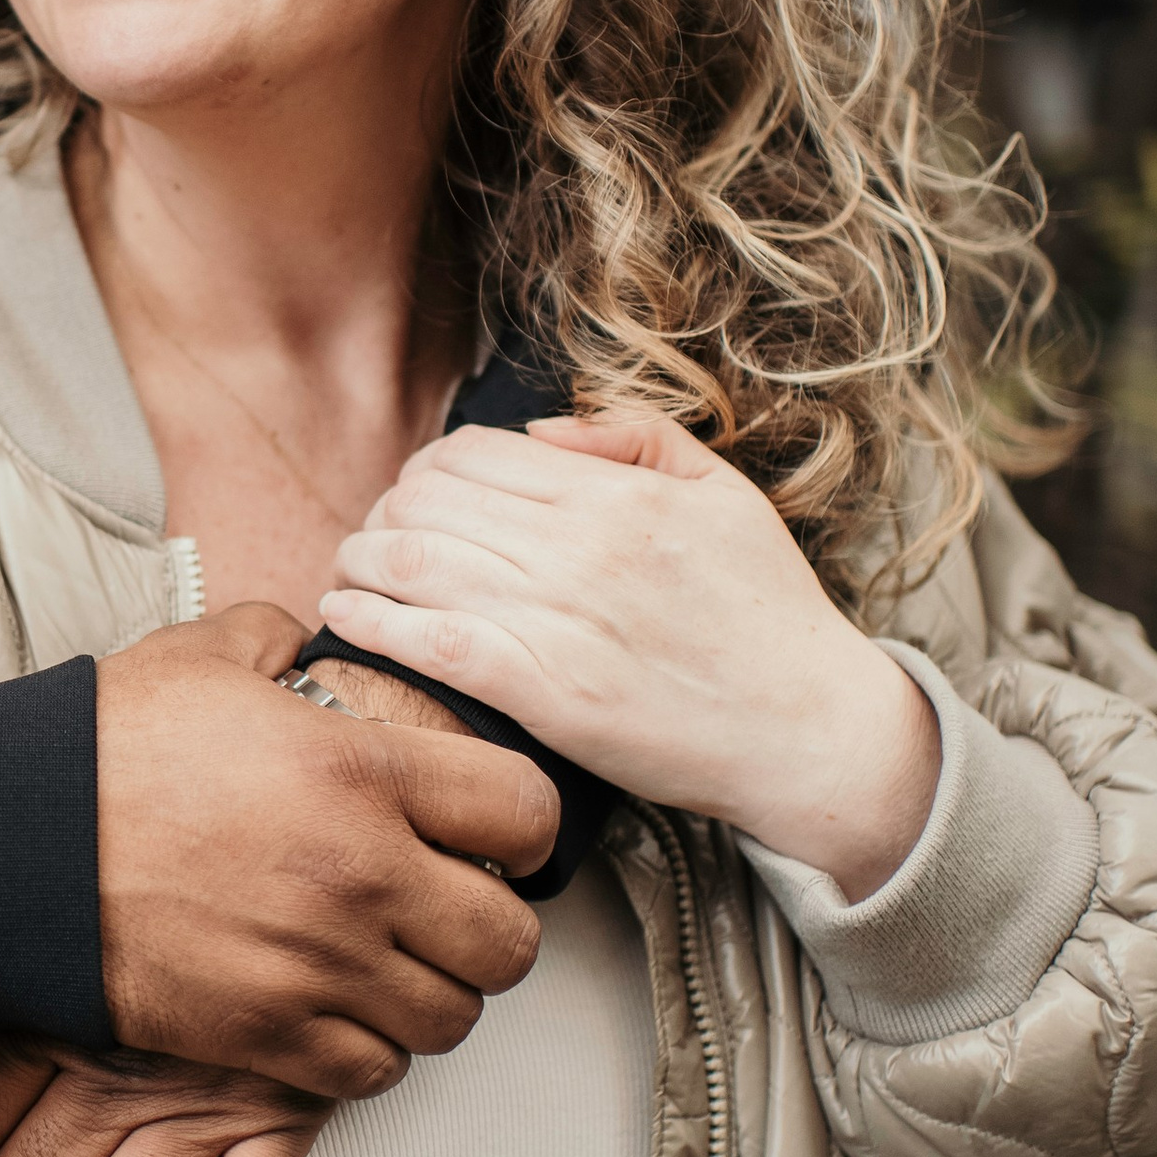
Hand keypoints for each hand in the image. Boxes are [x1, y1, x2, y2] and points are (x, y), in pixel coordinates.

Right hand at [93, 604, 554, 1090]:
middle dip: (489, 926)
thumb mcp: (204, 655)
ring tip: (390, 964)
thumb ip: (283, 642)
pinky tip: (334, 1007)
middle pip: (511, 942)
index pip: (526, 813)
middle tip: (448, 909)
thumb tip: (312, 643)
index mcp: (362, 771)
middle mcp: (361, 875)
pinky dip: (369, 1048)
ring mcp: (318, 966)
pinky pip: (375, 1072)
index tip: (492, 832)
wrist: (10, 841)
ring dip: (432, 993)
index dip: (520, 825)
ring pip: (453, 1018)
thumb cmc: (103, 746)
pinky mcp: (267, 1034)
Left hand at [321, 412, 939, 899]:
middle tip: (378, 531)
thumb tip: (542, 427)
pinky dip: (370, 620)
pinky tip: (346, 613)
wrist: (810, 728)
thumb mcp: (724, 493)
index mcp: (617, 495)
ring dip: (362, 557)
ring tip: (352, 567)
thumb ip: (635, 438)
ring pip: (414, 561)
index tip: (419, 491)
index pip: (475, 452)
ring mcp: (559, 621)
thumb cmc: (768, 614)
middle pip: (430, 500)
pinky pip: (427, 642)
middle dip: (386, 507)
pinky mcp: (545, 694)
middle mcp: (580, 549)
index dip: (428, 466)